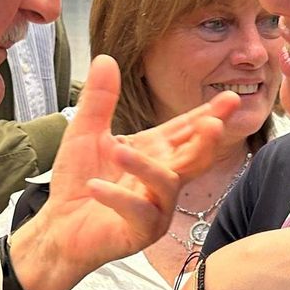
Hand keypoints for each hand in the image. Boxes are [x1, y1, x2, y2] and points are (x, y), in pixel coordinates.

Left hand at [10, 55, 238, 289]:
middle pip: (193, 158)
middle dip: (206, 142)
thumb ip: (99, 100)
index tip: (230, 97)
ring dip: (145, 167)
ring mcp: (155, 207)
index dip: (208, 114)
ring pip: (165, 184)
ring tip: (117, 150)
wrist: (59, 227)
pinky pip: (136, 211)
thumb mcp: (85, 133)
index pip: (186, 130)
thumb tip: (105, 57)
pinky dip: (116, 197)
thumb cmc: (79, 182)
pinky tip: (95, 186)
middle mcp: (162, 179)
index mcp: (155, 153)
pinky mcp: (139, 231)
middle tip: (214, 124)